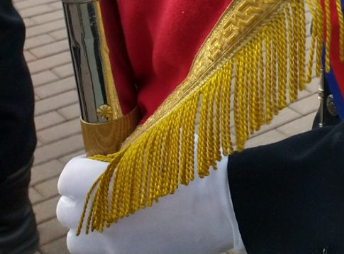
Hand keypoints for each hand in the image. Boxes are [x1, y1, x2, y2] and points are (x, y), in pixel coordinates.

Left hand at [57, 156, 243, 253]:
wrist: (229, 202)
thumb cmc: (197, 168)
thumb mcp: (160, 148)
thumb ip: (126, 155)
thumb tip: (108, 157)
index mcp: (105, 182)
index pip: (67, 177)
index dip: (84, 169)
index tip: (103, 165)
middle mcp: (101, 218)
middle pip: (66, 211)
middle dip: (83, 198)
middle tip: (109, 188)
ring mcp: (114, 245)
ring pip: (78, 239)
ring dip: (90, 226)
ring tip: (116, 214)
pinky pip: (103, 253)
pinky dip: (110, 242)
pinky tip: (135, 230)